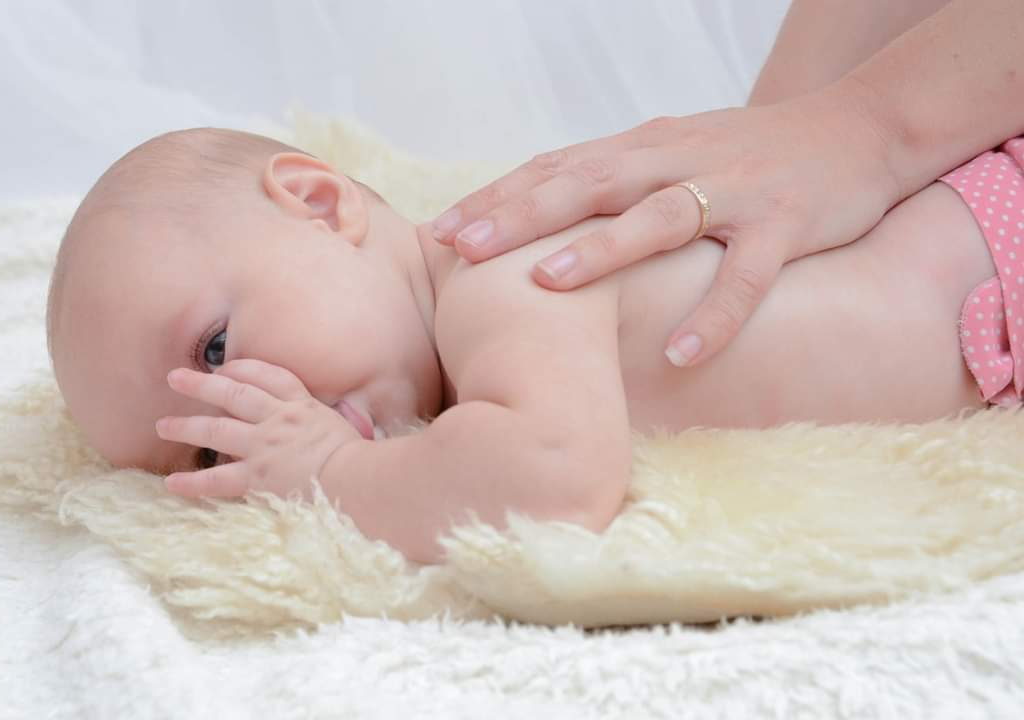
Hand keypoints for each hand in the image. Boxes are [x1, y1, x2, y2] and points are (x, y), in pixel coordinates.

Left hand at [154, 359, 361, 498]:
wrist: (356, 479)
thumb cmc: (361, 456)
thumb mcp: (351, 427)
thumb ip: (343, 418)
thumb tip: (355, 415)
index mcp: (302, 406)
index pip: (269, 377)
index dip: (244, 369)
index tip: (225, 367)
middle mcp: (277, 420)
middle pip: (233, 395)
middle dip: (201, 385)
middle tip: (175, 378)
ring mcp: (263, 447)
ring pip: (216, 430)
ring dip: (186, 426)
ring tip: (162, 425)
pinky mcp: (256, 477)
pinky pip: (217, 479)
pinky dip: (192, 482)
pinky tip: (171, 483)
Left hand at [431, 79, 901, 366]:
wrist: (858, 129)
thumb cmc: (746, 153)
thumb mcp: (670, 154)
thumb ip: (612, 180)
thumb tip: (539, 221)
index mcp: (642, 148)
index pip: (555, 168)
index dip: (497, 198)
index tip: (441, 233)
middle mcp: (677, 162)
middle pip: (586, 184)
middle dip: (519, 216)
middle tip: (461, 251)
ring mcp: (732, 190)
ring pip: (657, 218)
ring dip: (599, 250)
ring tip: (544, 283)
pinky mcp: (786, 223)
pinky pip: (747, 273)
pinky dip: (716, 313)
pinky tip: (681, 353)